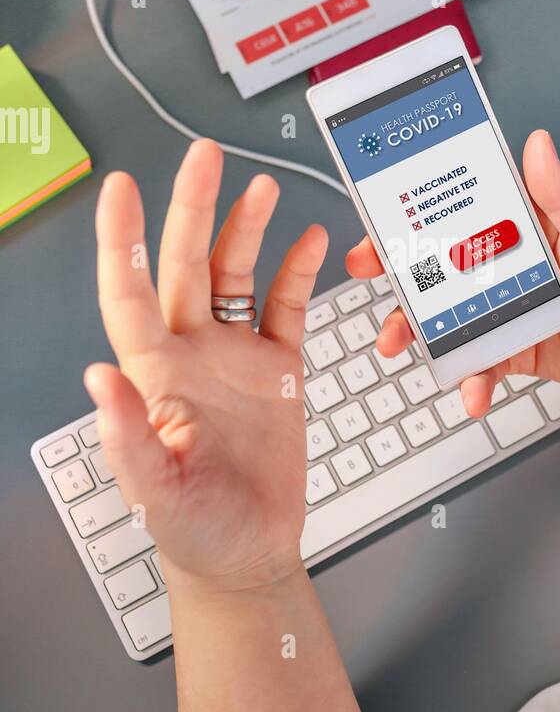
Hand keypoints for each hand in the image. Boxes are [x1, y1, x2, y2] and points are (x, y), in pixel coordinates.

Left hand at [83, 140, 325, 592]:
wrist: (248, 553)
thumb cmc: (193, 530)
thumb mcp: (154, 493)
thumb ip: (128, 436)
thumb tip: (97, 378)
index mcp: (154, 375)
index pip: (130, 293)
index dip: (124, 240)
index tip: (120, 190)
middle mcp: (191, 354)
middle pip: (188, 264)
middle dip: (194, 207)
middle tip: (206, 157)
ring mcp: (235, 357)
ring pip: (236, 275)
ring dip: (246, 229)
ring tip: (261, 187)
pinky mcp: (278, 370)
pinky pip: (287, 308)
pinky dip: (298, 273)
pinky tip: (309, 242)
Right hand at [347, 129, 559, 433]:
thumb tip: (538, 145)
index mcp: (529, 224)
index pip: (462, 208)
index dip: (416, 210)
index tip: (381, 215)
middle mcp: (512, 263)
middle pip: (440, 263)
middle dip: (398, 271)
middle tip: (368, 276)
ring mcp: (510, 307)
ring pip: (447, 315)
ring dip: (417, 330)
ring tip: (398, 344)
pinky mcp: (517, 349)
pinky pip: (478, 362)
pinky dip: (468, 379)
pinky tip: (470, 390)